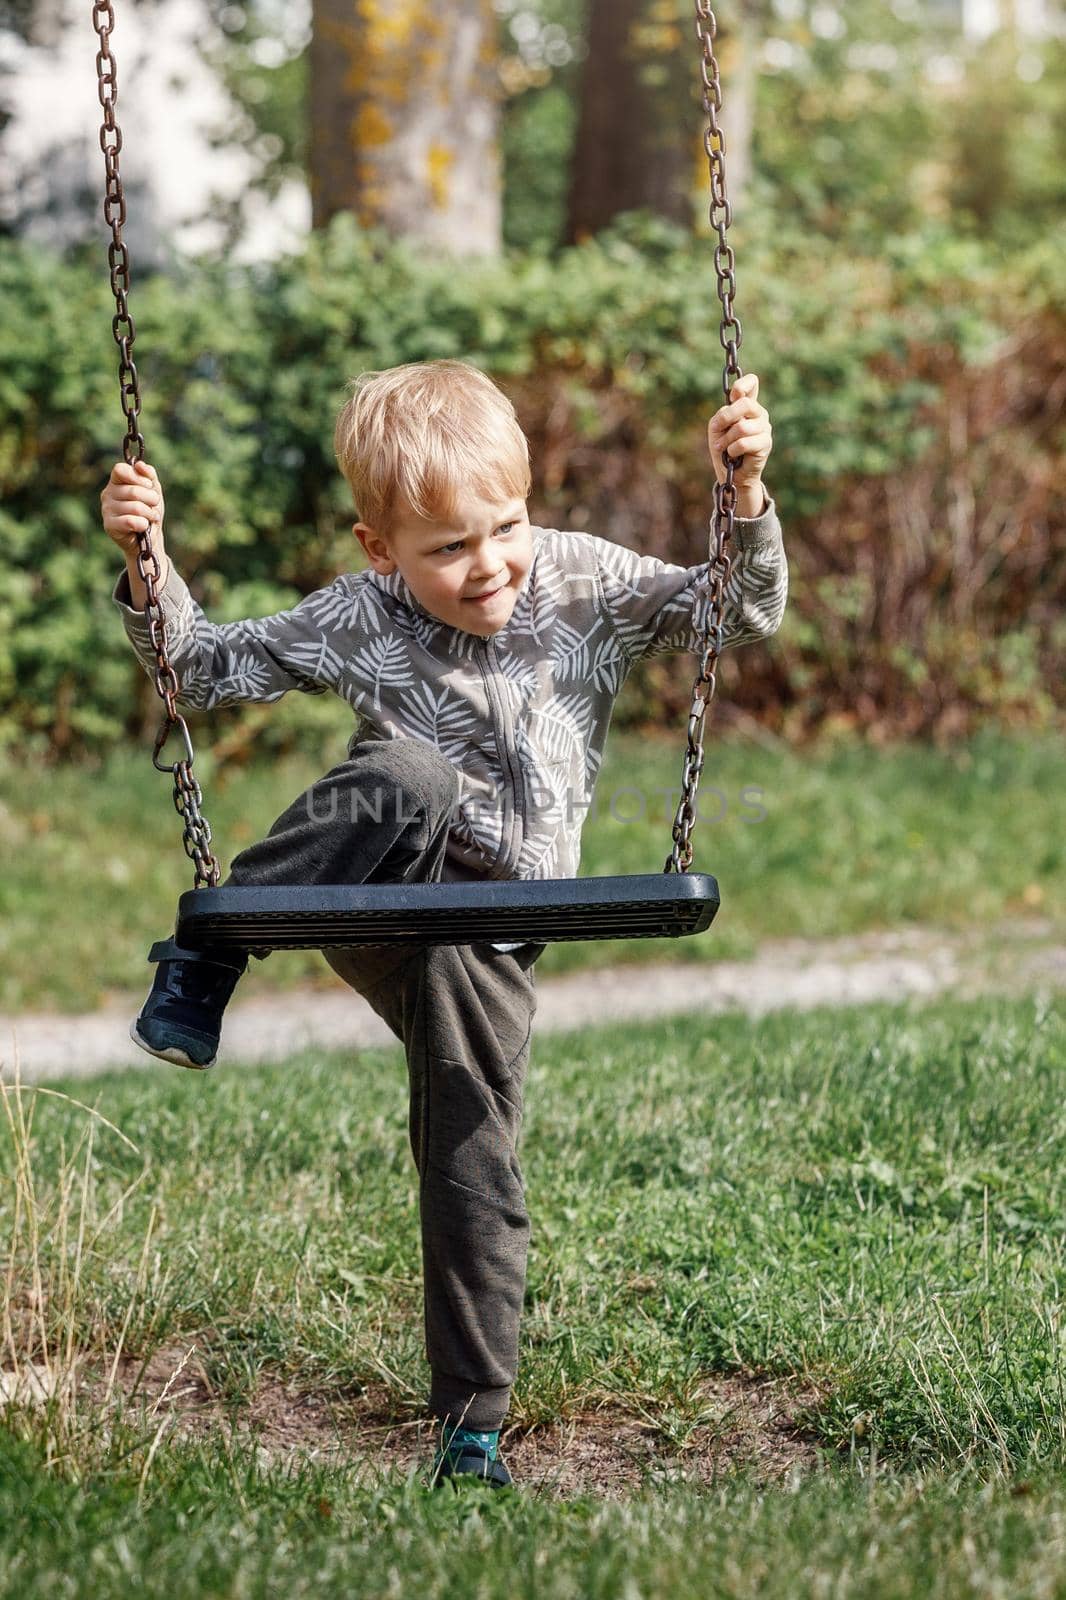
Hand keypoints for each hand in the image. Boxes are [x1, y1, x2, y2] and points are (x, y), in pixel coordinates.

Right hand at [100, 460, 165, 558]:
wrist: (149, 538)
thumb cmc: (149, 511)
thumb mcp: (153, 490)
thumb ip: (149, 475)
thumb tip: (140, 465)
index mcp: (116, 482)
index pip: (120, 470)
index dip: (138, 477)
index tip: (148, 486)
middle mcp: (107, 494)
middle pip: (133, 491)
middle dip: (151, 499)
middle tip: (154, 505)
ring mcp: (106, 510)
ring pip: (135, 507)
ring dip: (150, 513)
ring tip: (151, 517)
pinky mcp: (109, 525)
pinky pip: (130, 521)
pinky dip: (143, 524)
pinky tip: (143, 526)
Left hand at [707, 373, 771, 494]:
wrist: (731, 473)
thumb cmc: (723, 448)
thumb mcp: (717, 428)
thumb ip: (723, 415)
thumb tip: (737, 417)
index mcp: (747, 405)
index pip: (752, 383)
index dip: (742, 384)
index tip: (733, 395)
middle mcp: (759, 413)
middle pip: (745, 403)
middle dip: (726, 418)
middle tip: (718, 430)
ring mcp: (765, 427)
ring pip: (742, 427)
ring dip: (727, 439)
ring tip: (725, 448)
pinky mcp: (766, 443)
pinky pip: (744, 442)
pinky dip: (732, 450)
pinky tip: (733, 455)